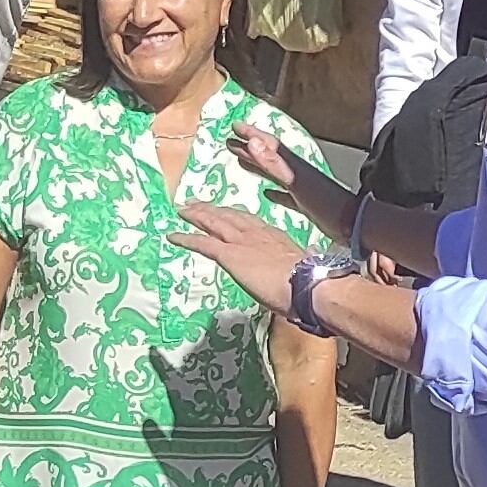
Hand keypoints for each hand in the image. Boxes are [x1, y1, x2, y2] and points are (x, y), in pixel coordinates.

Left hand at [175, 199, 303, 314]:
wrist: (306, 283)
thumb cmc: (310, 281)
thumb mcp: (306, 266)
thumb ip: (303, 260)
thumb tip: (312, 258)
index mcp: (275, 237)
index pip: (252, 223)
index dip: (237, 217)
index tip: (229, 214)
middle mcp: (256, 233)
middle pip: (230, 216)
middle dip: (213, 209)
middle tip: (197, 203)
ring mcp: (241, 242)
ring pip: (214, 223)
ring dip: (198, 215)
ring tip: (183, 210)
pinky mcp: (228, 254)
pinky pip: (203, 243)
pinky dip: (186, 238)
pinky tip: (173, 236)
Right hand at [230, 122, 343, 233]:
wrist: (350, 222)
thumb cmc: (324, 201)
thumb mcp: (296, 181)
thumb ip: (275, 163)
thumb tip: (254, 142)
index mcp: (293, 165)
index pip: (269, 145)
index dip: (252, 135)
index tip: (235, 126)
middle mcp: (295, 172)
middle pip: (268, 156)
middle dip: (250, 148)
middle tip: (230, 142)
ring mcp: (300, 187)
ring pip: (274, 173)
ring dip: (257, 166)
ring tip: (241, 160)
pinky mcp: (304, 203)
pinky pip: (284, 194)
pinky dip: (274, 192)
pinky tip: (266, 193)